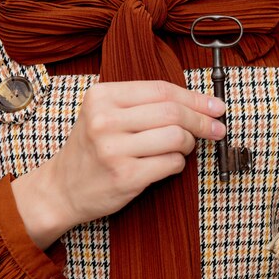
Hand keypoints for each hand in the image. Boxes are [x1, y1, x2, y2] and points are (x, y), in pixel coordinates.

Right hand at [12, 80, 225, 248]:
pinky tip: (168, 164)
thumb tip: (199, 103)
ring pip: (177, 138)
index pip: (162, 90)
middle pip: (173, 112)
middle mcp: (104, 120)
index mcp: (101, 97)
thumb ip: (142, 104)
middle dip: (202, 120)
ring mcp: (114, 149)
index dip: (195, 98)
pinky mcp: (125, 176)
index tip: (215, 106)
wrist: (62, 188)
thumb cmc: (91, 150)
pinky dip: (178, 164)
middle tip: (216, 128)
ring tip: (182, 148)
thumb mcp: (104, 115)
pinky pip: (172, 164)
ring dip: (189, 144)